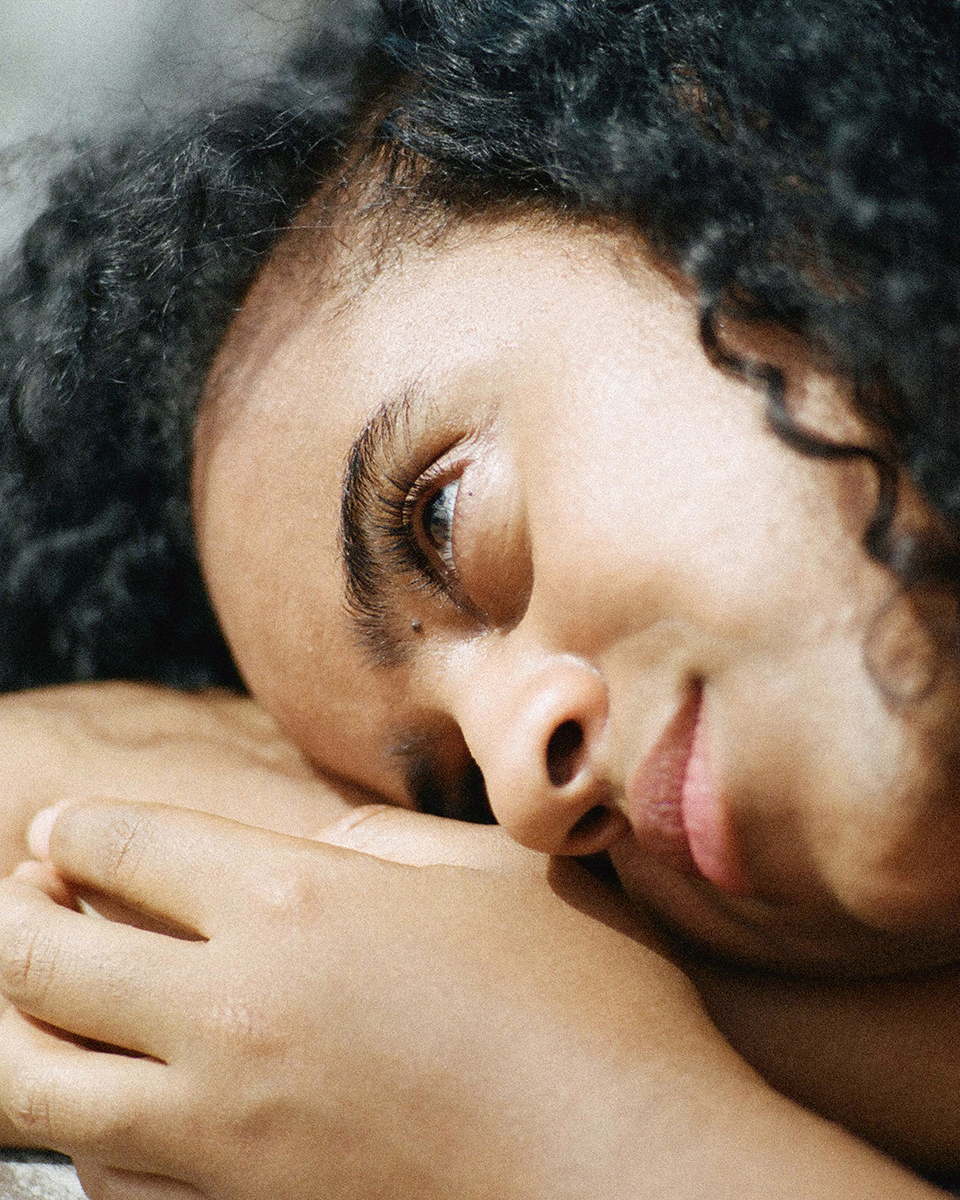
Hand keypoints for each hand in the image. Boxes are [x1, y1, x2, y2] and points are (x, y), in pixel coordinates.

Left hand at [0, 802, 942, 1199]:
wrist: (626, 1170)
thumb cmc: (585, 1003)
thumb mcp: (492, 872)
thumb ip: (383, 839)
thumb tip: (313, 844)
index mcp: (296, 898)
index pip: (124, 847)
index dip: (80, 831)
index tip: (65, 833)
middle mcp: (232, 1007)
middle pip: (41, 954)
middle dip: (14, 913)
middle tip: (26, 897)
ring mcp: (218, 1126)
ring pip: (31, 1079)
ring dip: (10, 1024)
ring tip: (26, 995)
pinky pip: (94, 1169)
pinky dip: (71, 1123)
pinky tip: (96, 1098)